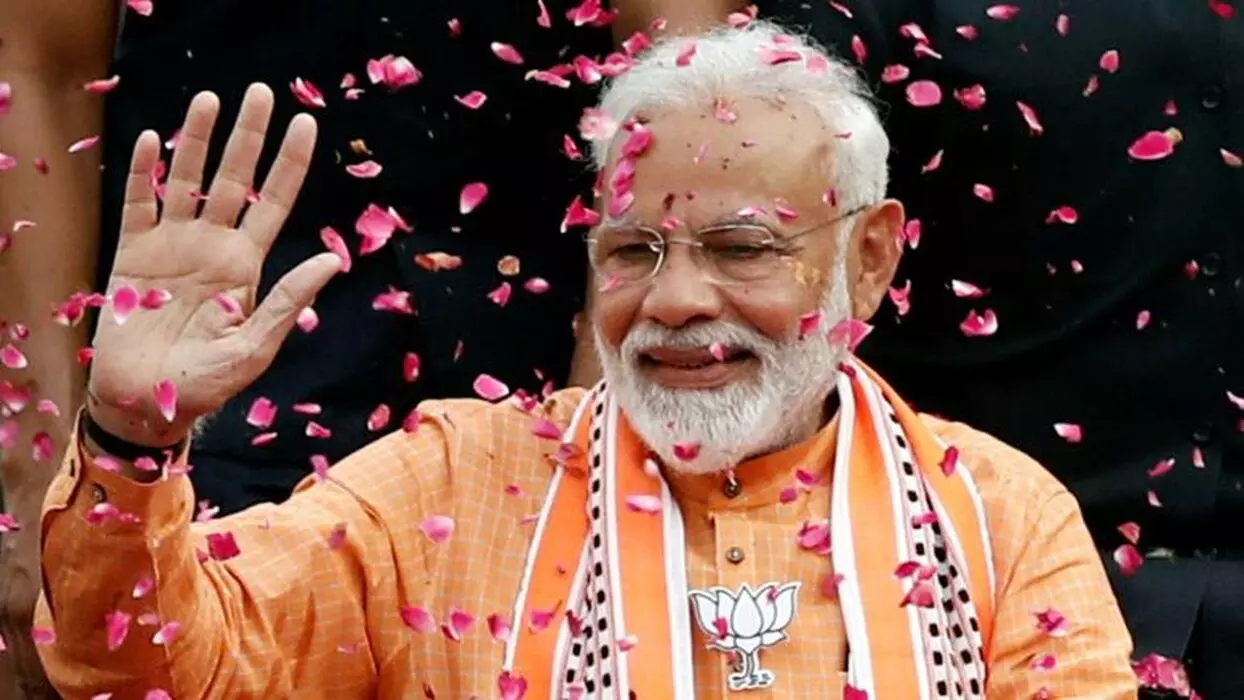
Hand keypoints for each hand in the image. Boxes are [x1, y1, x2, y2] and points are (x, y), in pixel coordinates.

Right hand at [86, 83, 340, 446]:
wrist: (145, 404)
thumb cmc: (206, 384)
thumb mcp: (256, 347)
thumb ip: (289, 301)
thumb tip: (333, 260)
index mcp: (248, 265)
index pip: (274, 201)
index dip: (290, 163)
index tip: (306, 123)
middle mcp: (213, 245)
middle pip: (234, 178)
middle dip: (247, 136)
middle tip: (260, 92)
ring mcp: (172, 245)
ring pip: (187, 180)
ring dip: (196, 140)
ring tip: (209, 99)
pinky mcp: (132, 253)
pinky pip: (139, 203)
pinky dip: (145, 172)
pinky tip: (156, 140)